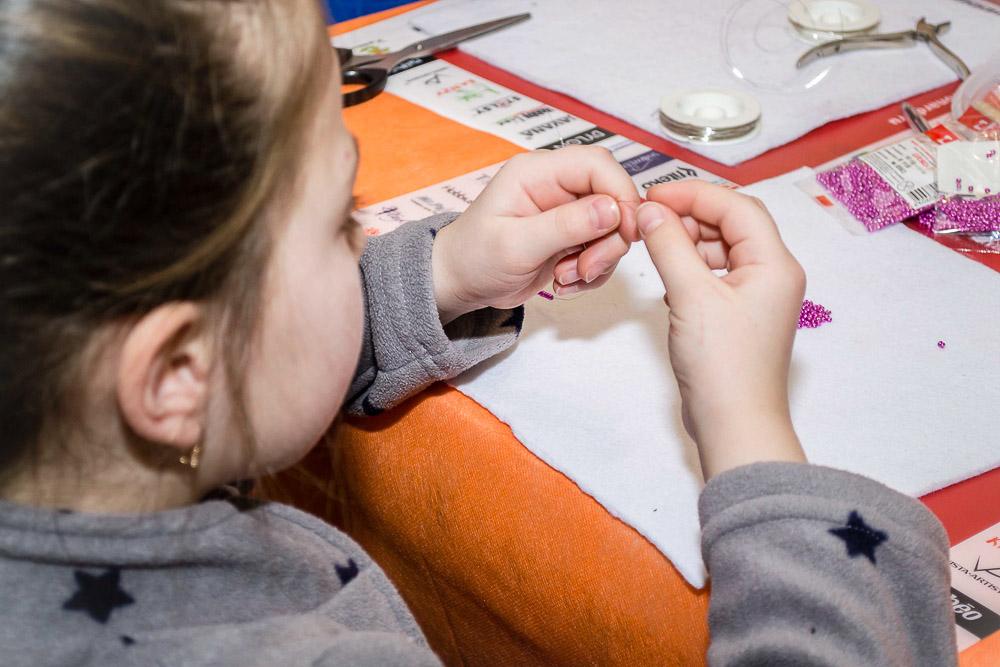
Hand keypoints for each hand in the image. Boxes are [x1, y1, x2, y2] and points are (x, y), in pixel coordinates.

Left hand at [431, 146, 641, 322]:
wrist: (460, 284)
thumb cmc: (474, 257)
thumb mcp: (516, 245)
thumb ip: (565, 226)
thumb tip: (612, 209)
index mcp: (537, 172)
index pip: (597, 165)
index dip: (620, 194)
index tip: (626, 232)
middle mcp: (555, 186)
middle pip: (612, 196)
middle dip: (610, 237)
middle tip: (585, 268)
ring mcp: (566, 212)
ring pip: (613, 227)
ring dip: (599, 260)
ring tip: (566, 278)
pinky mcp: (572, 237)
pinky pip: (603, 249)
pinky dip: (593, 272)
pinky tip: (564, 283)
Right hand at [639, 181, 806, 478]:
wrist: (735, 425)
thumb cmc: (723, 365)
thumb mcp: (691, 296)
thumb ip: (669, 246)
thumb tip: (650, 210)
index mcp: (775, 264)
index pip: (736, 206)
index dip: (694, 194)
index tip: (653, 195)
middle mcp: (773, 275)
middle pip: (732, 224)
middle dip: (690, 217)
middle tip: (649, 219)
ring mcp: (758, 297)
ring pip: (722, 250)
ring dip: (689, 244)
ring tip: (656, 251)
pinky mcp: (740, 317)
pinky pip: (716, 276)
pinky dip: (691, 270)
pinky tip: (669, 284)